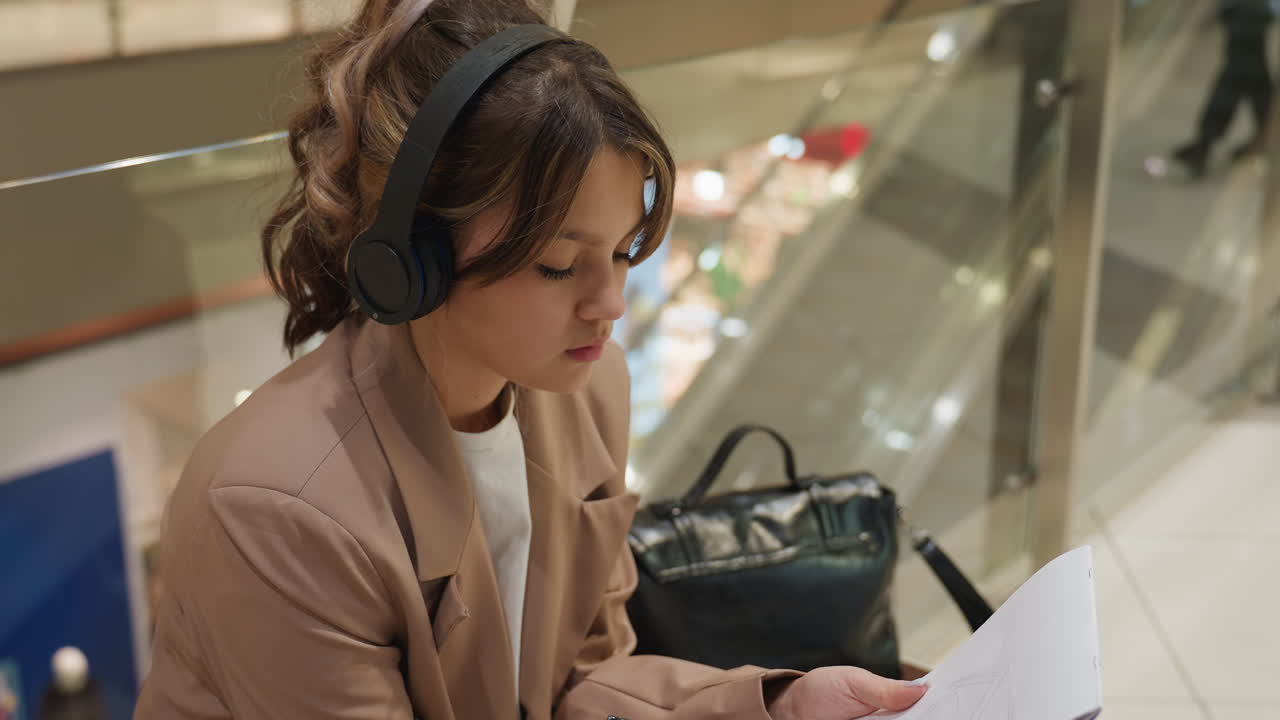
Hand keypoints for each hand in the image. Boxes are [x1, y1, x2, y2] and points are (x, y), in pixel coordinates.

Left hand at [765, 666, 926, 719]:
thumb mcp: (853, 681)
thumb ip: (884, 688)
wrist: (792, 713)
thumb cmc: (820, 692)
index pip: (925, 705)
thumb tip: (920, 688)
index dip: (936, 706)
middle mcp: (892, 719)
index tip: (946, 706)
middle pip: (921, 719)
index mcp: (894, 699)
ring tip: (894, 718)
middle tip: (930, 715)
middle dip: (927, 717)